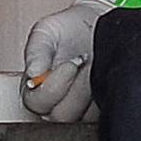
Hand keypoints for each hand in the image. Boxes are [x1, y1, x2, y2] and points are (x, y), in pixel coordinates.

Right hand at [20, 0, 112, 120]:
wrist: (99, 24)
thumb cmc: (70, 28)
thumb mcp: (47, 31)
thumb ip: (36, 51)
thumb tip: (33, 74)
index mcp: (35, 88)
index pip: (37, 104)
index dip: (52, 87)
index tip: (70, 64)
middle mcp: (56, 103)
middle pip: (60, 115)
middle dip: (74, 88)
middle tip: (84, 62)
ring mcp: (81, 110)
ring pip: (83, 117)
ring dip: (91, 90)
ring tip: (96, 65)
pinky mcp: (102, 110)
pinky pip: (105, 113)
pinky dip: (108, 94)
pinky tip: (107, 74)